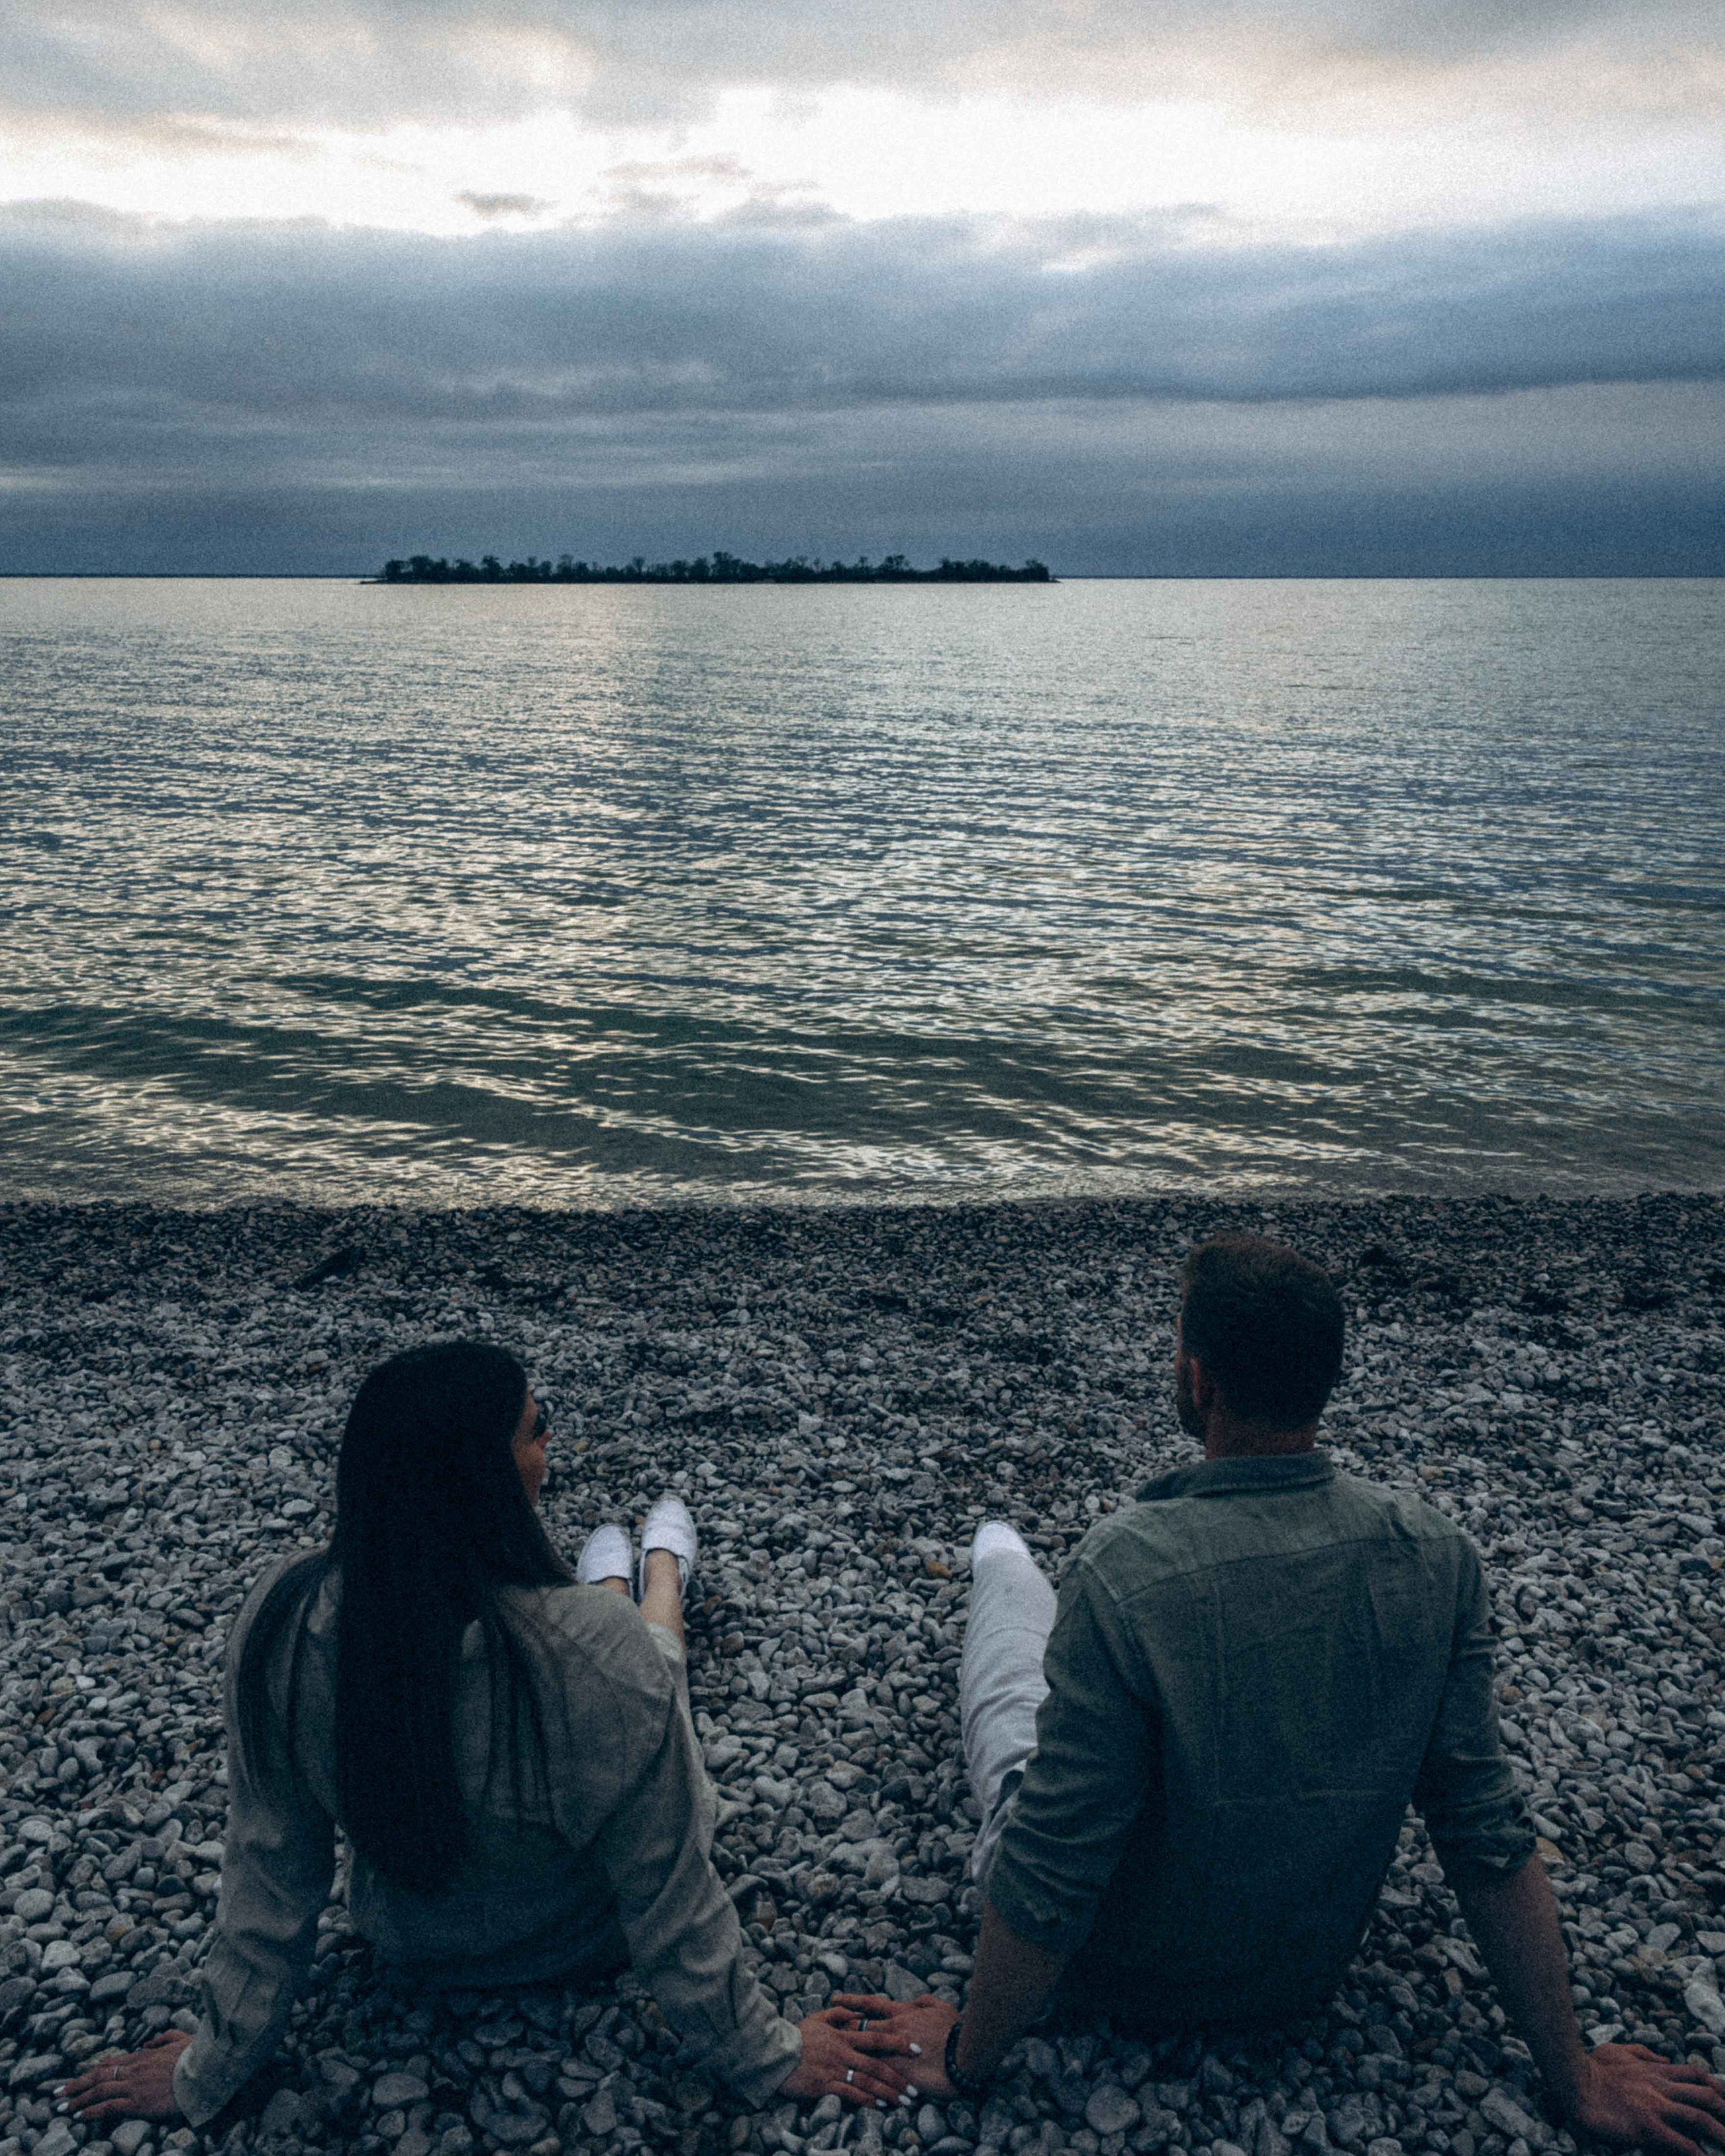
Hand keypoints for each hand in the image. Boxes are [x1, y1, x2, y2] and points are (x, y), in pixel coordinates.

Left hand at [58, 2031, 191, 2123]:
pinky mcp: (137, 2102)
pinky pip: (108, 2107)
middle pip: (98, 2075)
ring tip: (62, 2108)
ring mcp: (134, 2085)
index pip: (111, 2063)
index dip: (92, 2071)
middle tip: (57, 2094)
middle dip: (75, 2085)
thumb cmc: (197, 2055)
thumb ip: (163, 2038)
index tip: (78, 2078)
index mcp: (143, 2055)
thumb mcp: (181, 2039)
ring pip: (98, 2091)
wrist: (205, 2070)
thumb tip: (147, 2043)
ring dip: (77, 2100)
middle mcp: (134, 2069)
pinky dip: (91, 2111)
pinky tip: (80, 2117)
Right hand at [782, 2008, 916, 2109]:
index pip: (876, 2037)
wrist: (775, 2053)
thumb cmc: (797, 2036)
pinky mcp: (825, 2085)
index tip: (916, 2048)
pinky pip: (850, 2093)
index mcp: (843, 2034)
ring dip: (887, 2092)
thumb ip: (839, 2013)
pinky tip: (879, 2105)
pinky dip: (867, 2100)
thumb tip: (857, 2010)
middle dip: (898, 2077)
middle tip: (915, 2089)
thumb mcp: (818, 2018)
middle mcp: (843, 2051)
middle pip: (876, 2063)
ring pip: (867, 2081)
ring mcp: (835, 2069)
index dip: (897, 2042)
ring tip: (902, 2101)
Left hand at [830, 1993, 960, 2096]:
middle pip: (860, 2027)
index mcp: (902, 2013)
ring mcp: (894, 2051)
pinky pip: (877, 2074)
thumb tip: (913, 2001)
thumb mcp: (941, 2007)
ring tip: (832, 2057)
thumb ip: (924, 2002)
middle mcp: (893, 2029)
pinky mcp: (898, 2071)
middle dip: (841, 2029)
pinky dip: (865, 2077)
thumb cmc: (954, 2030)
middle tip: (824, 2030)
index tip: (835, 1999)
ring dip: (849, 2054)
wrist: (964, 2054)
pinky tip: (853, 2082)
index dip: (851, 2001)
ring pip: (864, 2051)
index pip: (870, 2004)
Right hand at [1566, 2043, 1724, 2154]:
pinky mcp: (1649, 2127)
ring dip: (1722, 2134)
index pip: (1695, 2075)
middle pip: (1705, 2096)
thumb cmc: (1591, 2067)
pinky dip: (1698, 2154)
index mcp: (1655, 2071)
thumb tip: (1666, 2059)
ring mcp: (1657, 2106)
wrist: (1573, 2081)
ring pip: (1700, 2118)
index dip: (1717, 2086)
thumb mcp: (1618, 2050)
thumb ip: (1644, 2053)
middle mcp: (1661, 2087)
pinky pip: (1682, 2143)